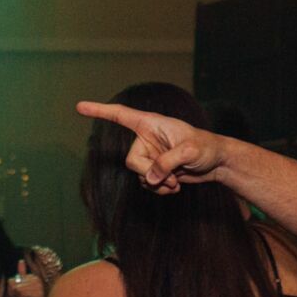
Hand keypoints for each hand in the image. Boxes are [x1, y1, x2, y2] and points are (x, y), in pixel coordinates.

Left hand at [6, 258, 45, 296]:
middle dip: (16, 294)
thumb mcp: (21, 293)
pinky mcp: (40, 292)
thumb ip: (19, 280)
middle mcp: (36, 279)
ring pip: (19, 288)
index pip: (14, 279)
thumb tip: (21, 261)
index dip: (12, 291)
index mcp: (32, 277)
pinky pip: (24, 293)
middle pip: (14, 283)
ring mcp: (39, 285)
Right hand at [75, 101, 226, 194]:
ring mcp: (151, 155)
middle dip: (149, 173)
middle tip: (170, 178)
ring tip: (176, 181)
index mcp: (151, 123)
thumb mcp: (190, 152)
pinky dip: (160, 189)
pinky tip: (175, 186)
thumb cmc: (206, 148)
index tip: (79, 107)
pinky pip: (148, 184)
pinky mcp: (157, 169)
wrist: (217, 162)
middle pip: (132, 161)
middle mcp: (147, 138)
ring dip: (158, 184)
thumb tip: (150, 178)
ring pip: (140, 176)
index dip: (99, 111)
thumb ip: (166, 163)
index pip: (120, 115)